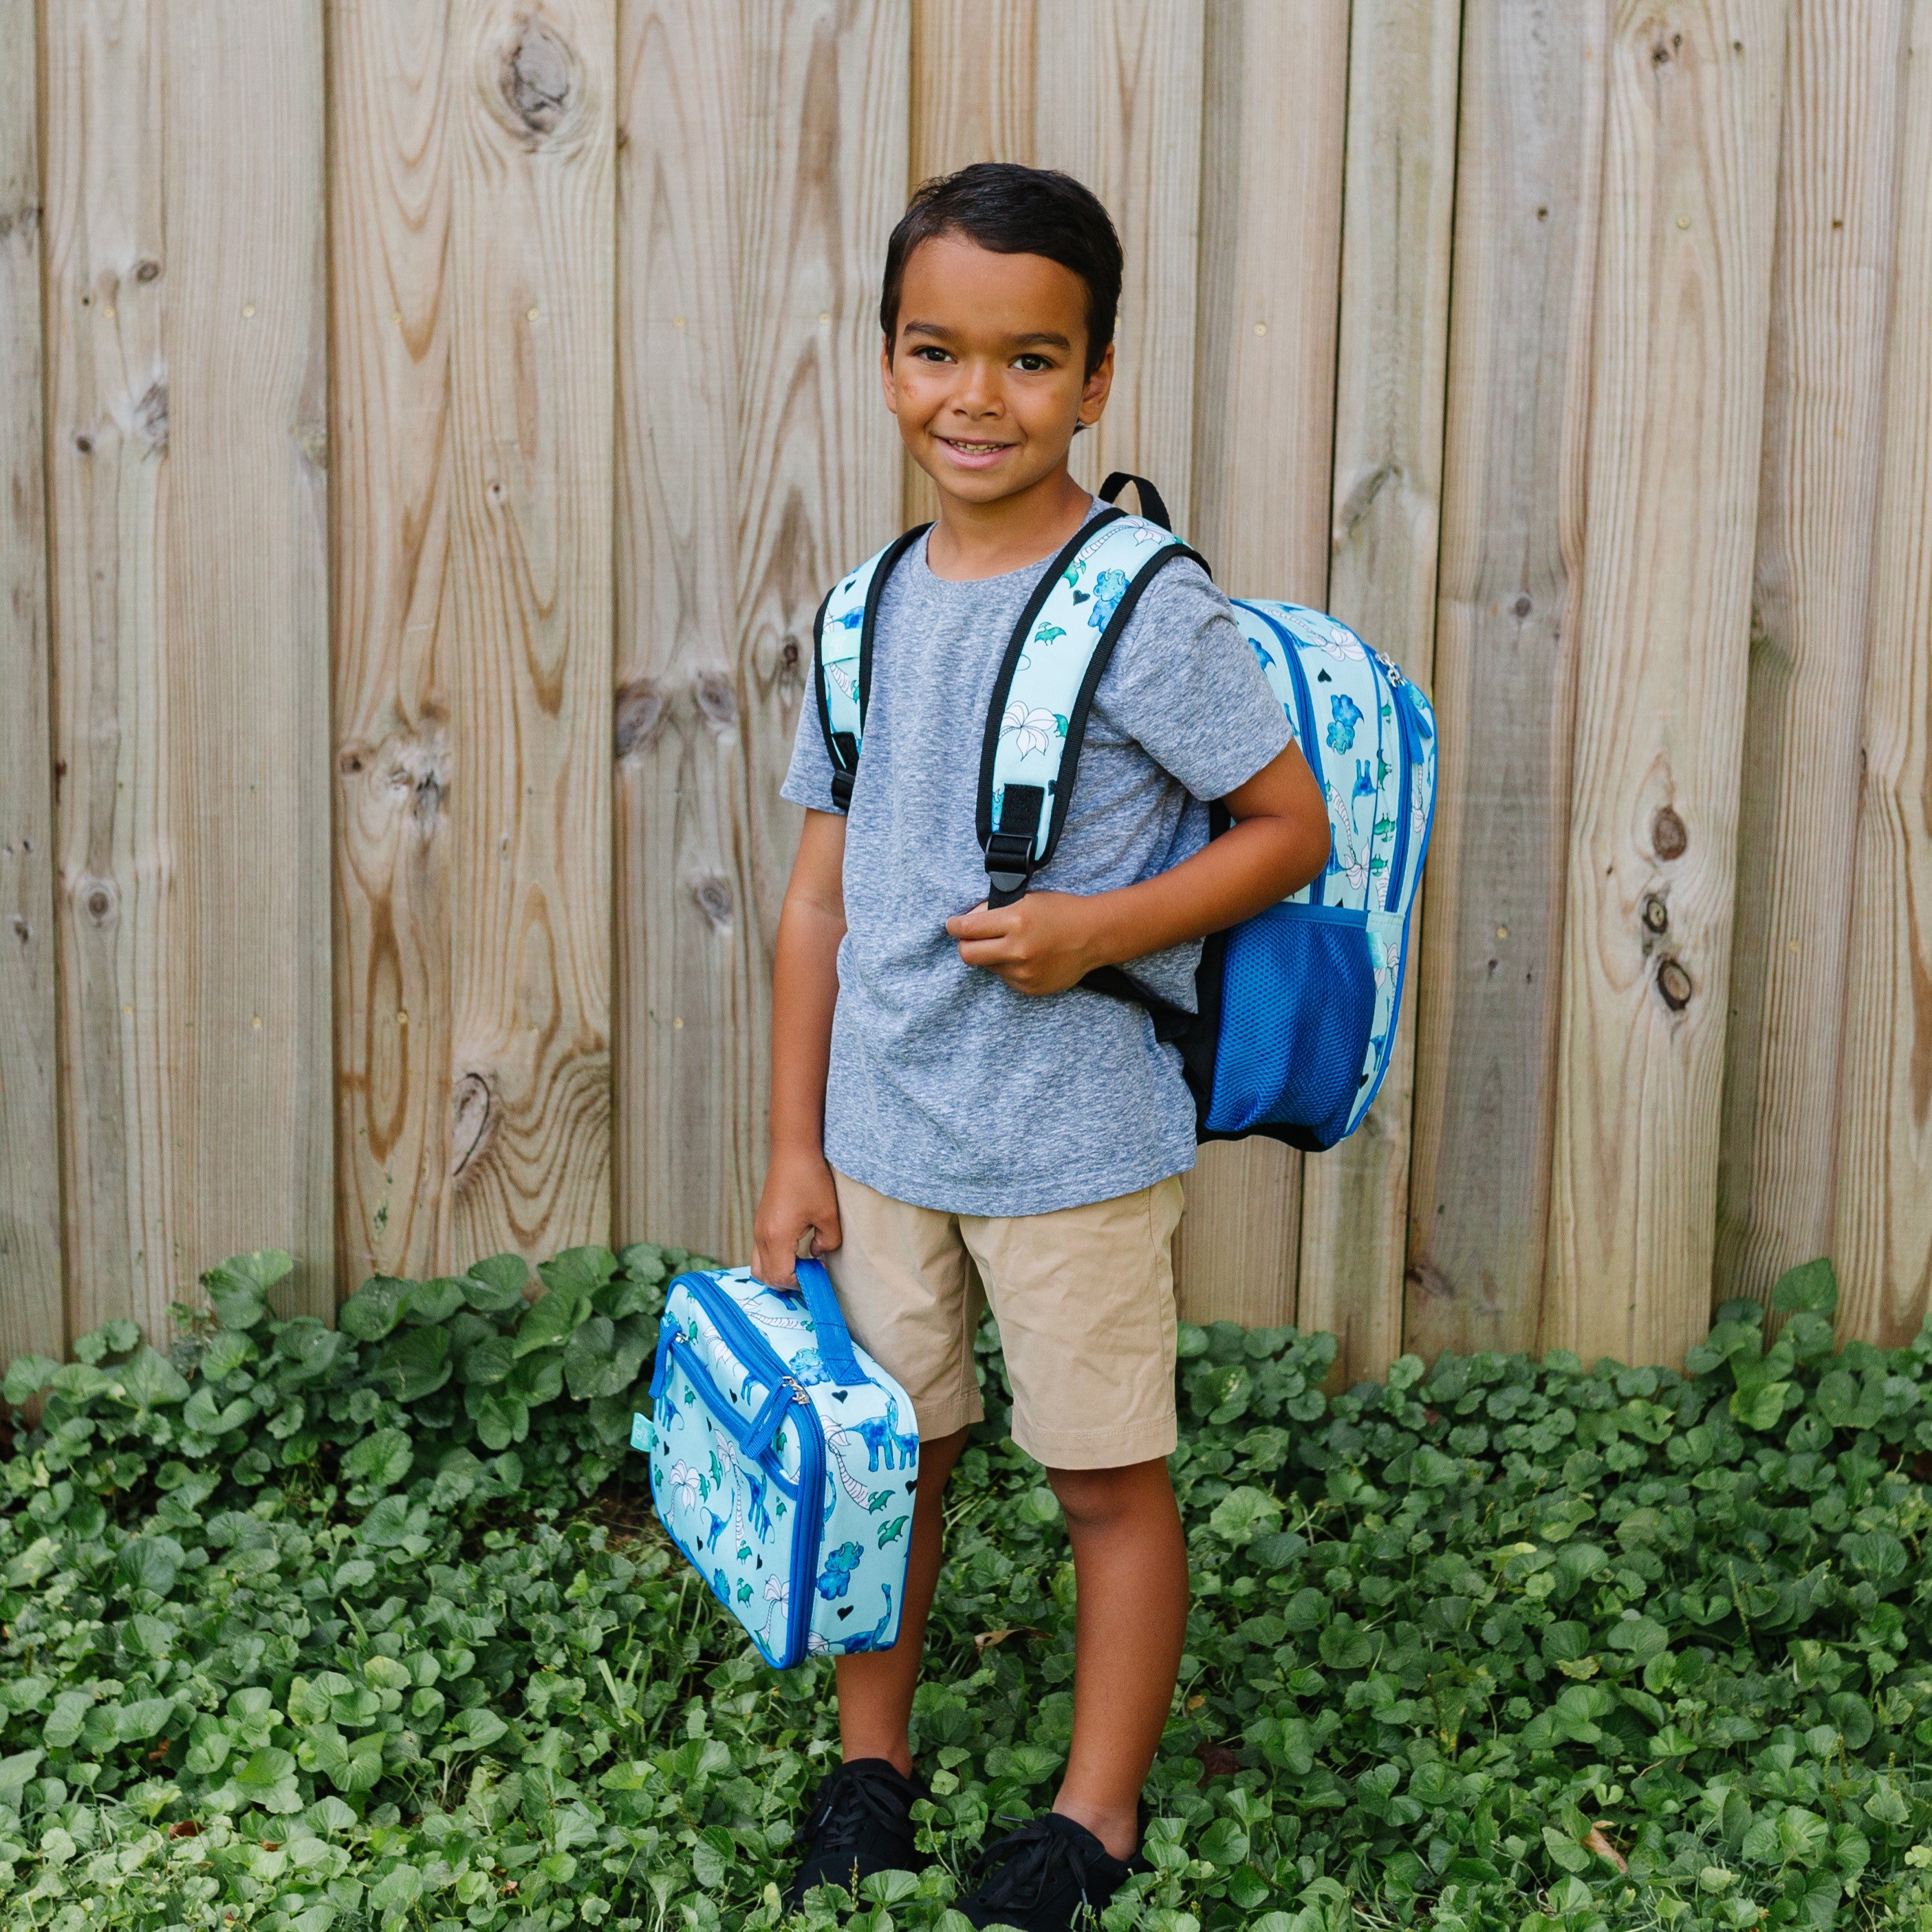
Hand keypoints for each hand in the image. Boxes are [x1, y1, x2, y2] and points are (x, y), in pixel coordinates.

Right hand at [751, 1145, 841, 1288]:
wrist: (793, 1151)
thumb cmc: (810, 1179)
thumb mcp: (828, 1215)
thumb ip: (827, 1243)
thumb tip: (817, 1256)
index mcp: (777, 1237)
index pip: (781, 1277)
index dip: (801, 1282)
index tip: (819, 1272)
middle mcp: (762, 1236)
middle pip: (766, 1277)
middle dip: (788, 1281)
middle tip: (811, 1271)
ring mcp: (758, 1229)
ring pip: (759, 1266)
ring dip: (779, 1271)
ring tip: (802, 1263)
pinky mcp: (761, 1222)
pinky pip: (761, 1252)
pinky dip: (775, 1259)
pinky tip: (795, 1249)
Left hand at [946, 890, 1106, 995]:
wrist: (1094, 935)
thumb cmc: (1060, 911)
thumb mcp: (1026, 900)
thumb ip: (994, 911)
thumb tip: (966, 921)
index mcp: (1015, 921)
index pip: (967, 928)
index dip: (953, 925)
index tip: (951, 924)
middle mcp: (1018, 949)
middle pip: (967, 954)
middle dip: (964, 944)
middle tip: (969, 938)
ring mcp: (1024, 972)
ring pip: (986, 966)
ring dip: (991, 955)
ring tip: (1012, 945)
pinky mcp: (1029, 987)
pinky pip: (1005, 978)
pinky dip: (1008, 967)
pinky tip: (1026, 957)